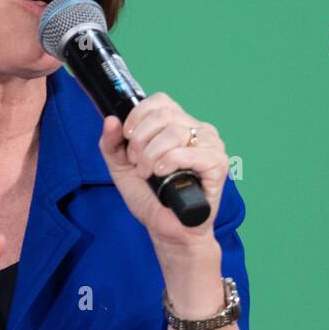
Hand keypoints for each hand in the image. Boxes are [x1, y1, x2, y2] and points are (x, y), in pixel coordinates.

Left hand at [97, 93, 228, 249]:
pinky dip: (169, 162)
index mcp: (178, 125)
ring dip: (152, 155)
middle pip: (164, 115)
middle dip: (141, 140)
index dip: (138, 116)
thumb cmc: (150, 197)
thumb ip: (111, 143)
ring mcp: (211, 145)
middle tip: (138, 163)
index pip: (160, 101)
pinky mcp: (217, 164)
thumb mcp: (122, 167)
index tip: (128, 138)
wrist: (167, 228)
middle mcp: (198, 130)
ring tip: (149, 173)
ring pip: (175, 132)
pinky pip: (190, 153)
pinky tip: (163, 174)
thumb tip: (111, 120)